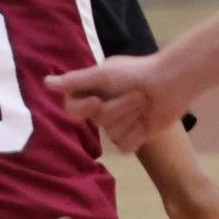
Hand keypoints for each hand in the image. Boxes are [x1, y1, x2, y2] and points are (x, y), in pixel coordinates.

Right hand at [44, 53, 182, 152]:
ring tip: (145, 102)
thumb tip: (45, 83)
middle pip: (96, 120)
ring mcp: (119, 124)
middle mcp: (103, 108)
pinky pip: (126, 145)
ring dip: (131, 117)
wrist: (173, 82)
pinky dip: (138, 133)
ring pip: (112, 133)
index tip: (98, 100)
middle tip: (136, 94)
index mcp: (92, 92)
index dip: (83, 108)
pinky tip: (147, 121)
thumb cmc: (136, 73)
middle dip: (118, 107)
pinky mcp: (134, 137)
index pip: (72, 108)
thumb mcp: (101, 74)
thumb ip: (73, 81)